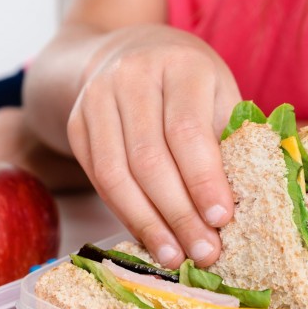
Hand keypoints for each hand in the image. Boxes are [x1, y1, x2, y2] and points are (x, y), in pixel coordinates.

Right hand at [66, 25, 241, 267]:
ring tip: (175, 256)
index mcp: (179, 64)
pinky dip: (125, 212)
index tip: (221, 219)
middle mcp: (132, 76)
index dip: (203, 180)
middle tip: (204, 251)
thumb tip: (231, 208)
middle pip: (150, 158)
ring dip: (147, 223)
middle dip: (178, 214)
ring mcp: (96, 98)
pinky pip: (97, 178)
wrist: (133, 52)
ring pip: (116, 174)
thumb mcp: (219, 94)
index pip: (188, 131)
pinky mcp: (76, 122)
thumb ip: (227, 139)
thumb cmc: (189, 81)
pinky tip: (148, 235)